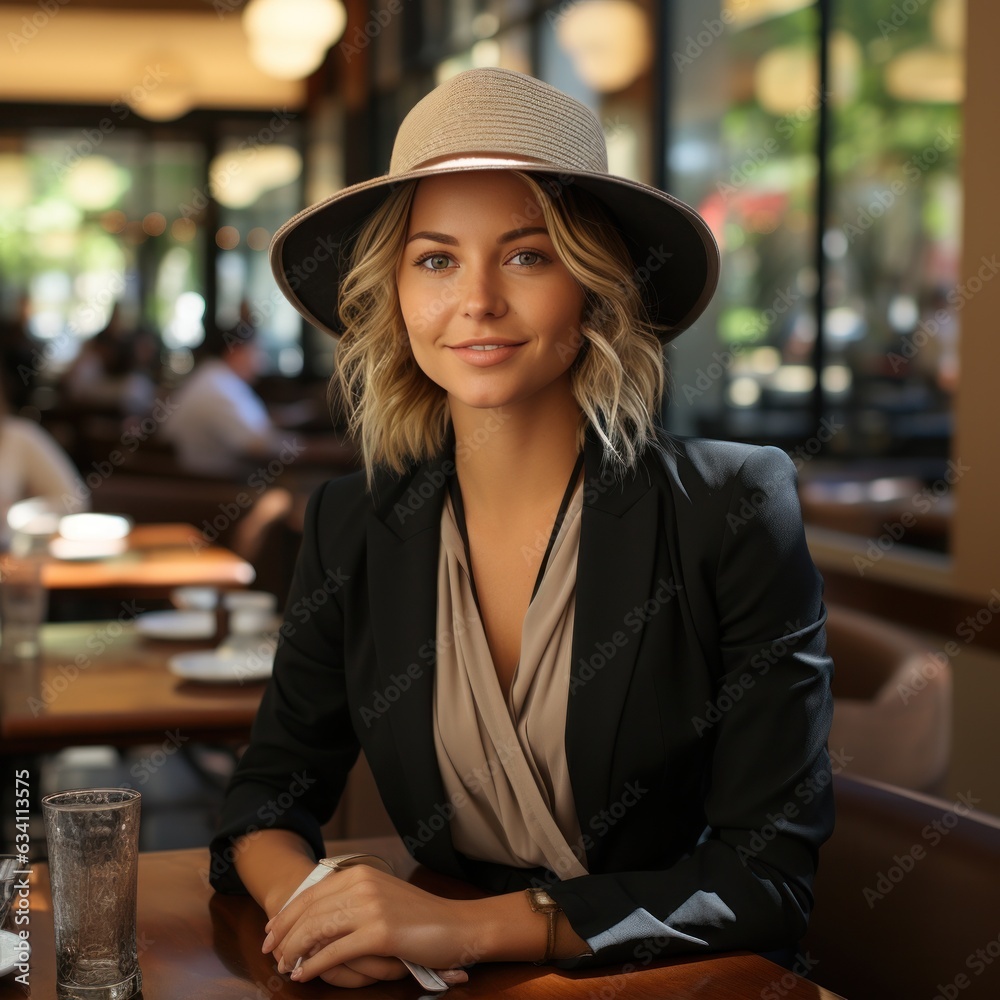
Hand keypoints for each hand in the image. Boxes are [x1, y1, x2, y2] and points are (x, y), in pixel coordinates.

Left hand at [262, 864, 478, 986]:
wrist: (457, 926)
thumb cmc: (421, 917)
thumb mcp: (383, 896)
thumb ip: (353, 899)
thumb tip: (317, 918)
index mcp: (361, 874)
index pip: (312, 894)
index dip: (287, 914)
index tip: (271, 931)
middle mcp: (363, 885)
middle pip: (309, 911)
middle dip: (284, 934)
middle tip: (270, 952)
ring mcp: (371, 908)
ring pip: (317, 930)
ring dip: (294, 951)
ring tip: (284, 966)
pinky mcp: (379, 933)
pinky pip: (334, 951)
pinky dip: (314, 965)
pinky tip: (304, 974)